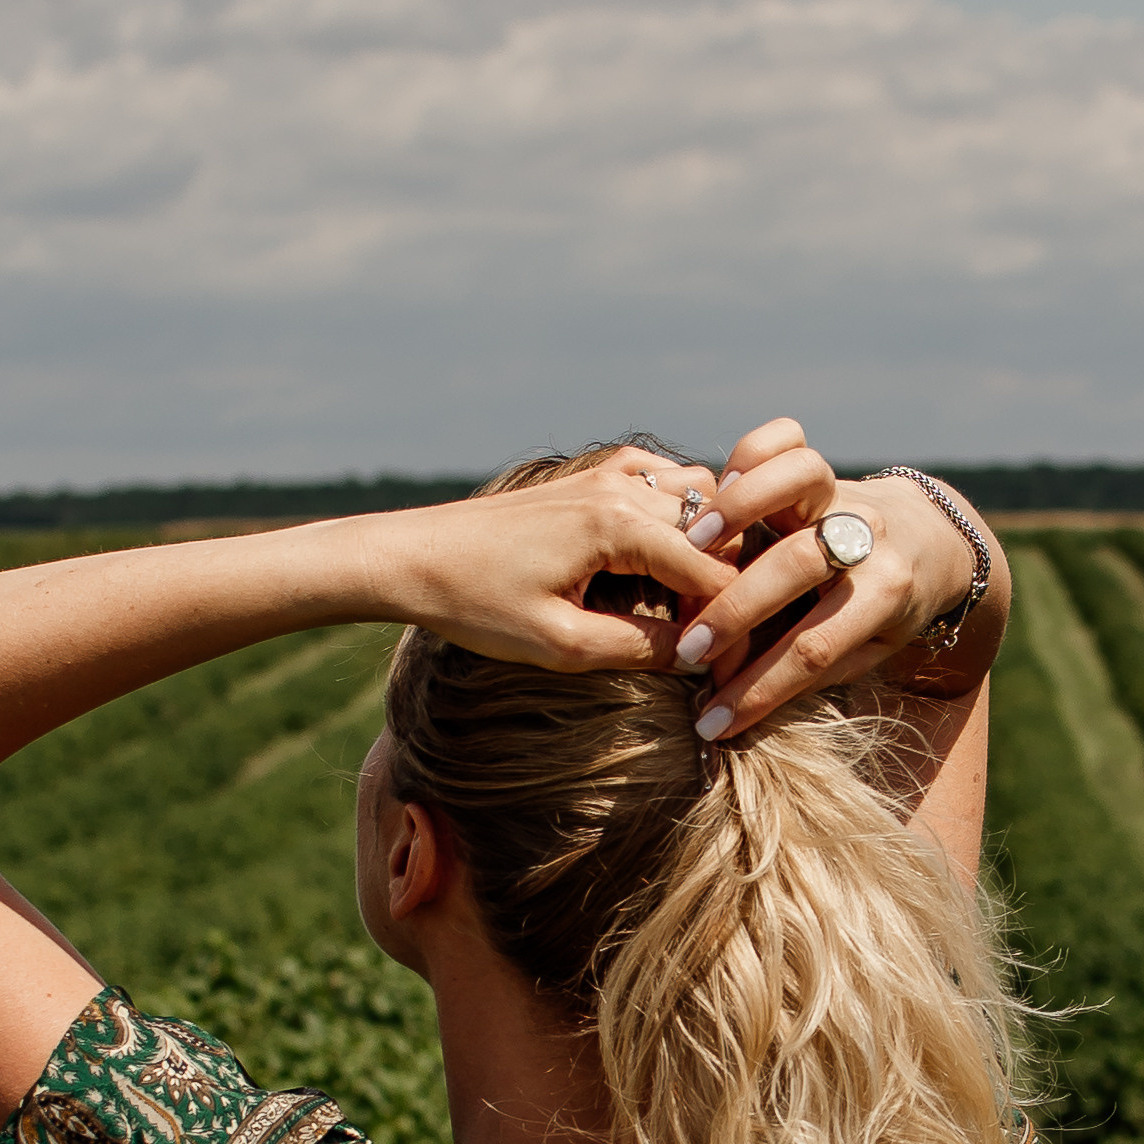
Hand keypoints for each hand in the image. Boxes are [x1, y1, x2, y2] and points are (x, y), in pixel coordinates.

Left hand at [406, 448, 734, 671]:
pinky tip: (668, 562)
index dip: (732, 626)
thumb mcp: (561, 645)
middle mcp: (622, 485)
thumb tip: (702, 658)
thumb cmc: (476, 603)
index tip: (731, 670)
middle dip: (726, 590)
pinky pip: (666, 484)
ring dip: (709, 551)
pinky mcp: (592, 476)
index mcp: (618, 522)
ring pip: (701, 502)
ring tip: (694, 609)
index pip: (713, 573)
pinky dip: (684, 520)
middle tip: (716, 646)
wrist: (411, 558)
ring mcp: (608, 473)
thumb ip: (641, 650)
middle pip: (717, 534)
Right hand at [668, 420, 987, 737]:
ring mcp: (845, 495)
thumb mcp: (869, 653)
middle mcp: (870, 537)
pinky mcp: (822, 469)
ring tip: (694, 543)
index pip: (815, 649)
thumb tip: (734, 708)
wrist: (931, 546)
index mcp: (887, 595)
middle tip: (689, 650)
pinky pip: (788, 440)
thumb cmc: (888, 615)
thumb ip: (814, 669)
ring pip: (801, 477)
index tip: (713, 724)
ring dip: (742, 507)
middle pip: (797, 567)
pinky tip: (718, 489)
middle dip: (736, 612)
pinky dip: (752, 454)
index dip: (759, 691)